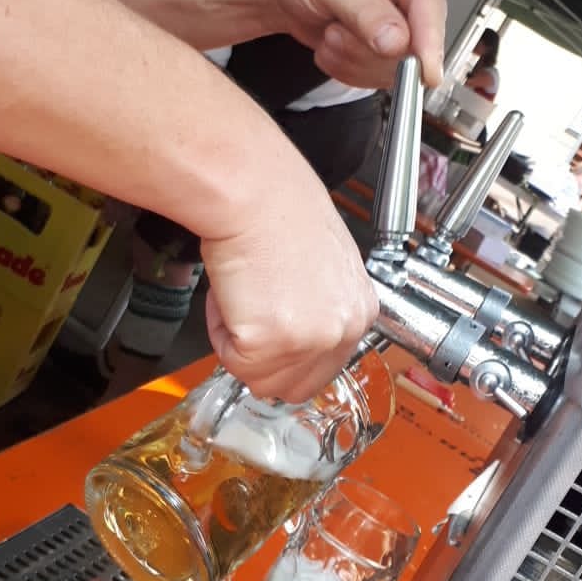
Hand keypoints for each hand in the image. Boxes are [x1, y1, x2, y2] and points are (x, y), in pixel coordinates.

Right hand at [200, 153, 378, 400]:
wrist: (254, 194)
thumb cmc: (279, 209)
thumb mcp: (323, 267)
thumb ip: (318, 307)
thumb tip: (293, 330)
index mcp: (361, 311)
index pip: (324, 368)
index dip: (287, 351)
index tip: (269, 326)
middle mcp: (344, 330)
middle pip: (295, 386)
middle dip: (264, 359)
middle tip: (249, 315)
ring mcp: (310, 340)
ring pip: (261, 379)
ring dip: (239, 344)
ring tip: (241, 297)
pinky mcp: (270, 343)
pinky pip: (232, 361)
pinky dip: (220, 332)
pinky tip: (231, 294)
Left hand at [259, 0, 445, 89]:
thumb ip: (365, 10)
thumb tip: (397, 39)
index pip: (430, 4)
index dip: (429, 41)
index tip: (425, 71)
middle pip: (417, 44)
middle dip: (369, 48)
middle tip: (336, 31)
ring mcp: (402, 24)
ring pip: (396, 67)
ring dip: (354, 58)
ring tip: (332, 32)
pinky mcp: (388, 50)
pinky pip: (378, 78)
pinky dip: (349, 69)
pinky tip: (335, 44)